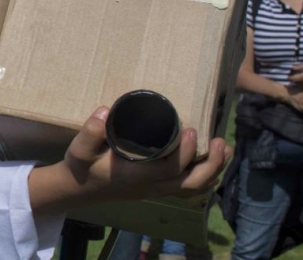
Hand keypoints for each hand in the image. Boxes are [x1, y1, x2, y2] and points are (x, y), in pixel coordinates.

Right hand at [62, 107, 230, 202]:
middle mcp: (150, 187)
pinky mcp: (157, 189)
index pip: (168, 170)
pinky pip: (187, 189)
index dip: (184, 152)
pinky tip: (211, 164)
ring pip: (193, 189)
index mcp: (134, 176)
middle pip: (190, 184)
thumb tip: (105, 111)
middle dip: (211, 164)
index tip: (190, 129)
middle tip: (219, 141)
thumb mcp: (79, 149)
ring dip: (213, 171)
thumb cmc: (82, 167)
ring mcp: (155, 191)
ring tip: (224, 149)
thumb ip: (90, 132)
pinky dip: (205, 177)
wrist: (78, 189)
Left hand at [290, 62, 302, 89]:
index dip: (289, 77)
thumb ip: (298, 67)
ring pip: (300, 86)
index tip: (289, 76)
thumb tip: (291, 68)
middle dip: (294, 80)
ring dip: (298, 83)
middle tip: (294, 77)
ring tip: (299, 79)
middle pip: (295, 83)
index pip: (292, 79)